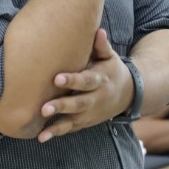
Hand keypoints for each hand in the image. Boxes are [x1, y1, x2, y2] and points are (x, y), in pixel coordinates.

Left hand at [37, 28, 131, 142]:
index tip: (56, 78)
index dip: (72, 80)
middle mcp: (95, 98)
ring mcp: (90, 113)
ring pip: (73, 120)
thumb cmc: (110, 70)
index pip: (85, 80)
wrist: (127, 94)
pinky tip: (41, 137)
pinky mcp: (85, 122)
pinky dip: (57, 133)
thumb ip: (101, 46)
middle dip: (61, 106)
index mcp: (99, 80)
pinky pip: (71, 129)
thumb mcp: (110, 57)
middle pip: (78, 103)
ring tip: (41, 133)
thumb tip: (98, 31)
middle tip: (44, 108)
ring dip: (57, 126)